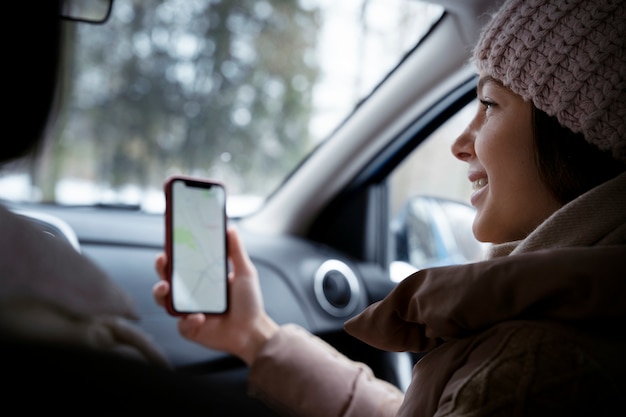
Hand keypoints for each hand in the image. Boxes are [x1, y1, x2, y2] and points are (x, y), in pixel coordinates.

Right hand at [153, 227, 278, 364]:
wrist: (253, 331)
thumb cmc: (249, 302)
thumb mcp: (245, 272)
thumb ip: (236, 250)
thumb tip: (230, 227)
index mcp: (202, 278)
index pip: (182, 263)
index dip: (172, 253)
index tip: (169, 241)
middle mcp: (191, 293)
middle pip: (167, 278)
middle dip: (160, 269)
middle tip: (162, 260)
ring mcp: (188, 311)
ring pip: (164, 301)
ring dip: (160, 293)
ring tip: (166, 288)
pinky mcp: (190, 329)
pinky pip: (181, 324)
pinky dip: (188, 320)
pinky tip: (199, 317)